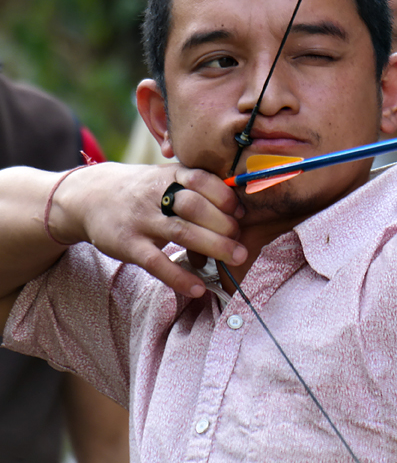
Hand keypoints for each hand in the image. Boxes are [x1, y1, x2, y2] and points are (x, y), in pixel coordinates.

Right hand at [49, 162, 245, 296]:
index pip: (202, 180)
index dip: (226, 197)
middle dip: (224, 226)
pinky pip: (156, 262)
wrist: (89, 197)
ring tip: (237, 258)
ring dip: (213, 246)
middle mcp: (156, 194)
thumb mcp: (167, 178)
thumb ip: (198, 190)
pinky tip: (197, 288)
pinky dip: (178, 277)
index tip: (241, 214)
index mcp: (171, 175)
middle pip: (196, 207)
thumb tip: (238, 214)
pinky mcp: (127, 244)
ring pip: (181, 232)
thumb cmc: (143, 190)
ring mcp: (141, 219)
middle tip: (242, 243)